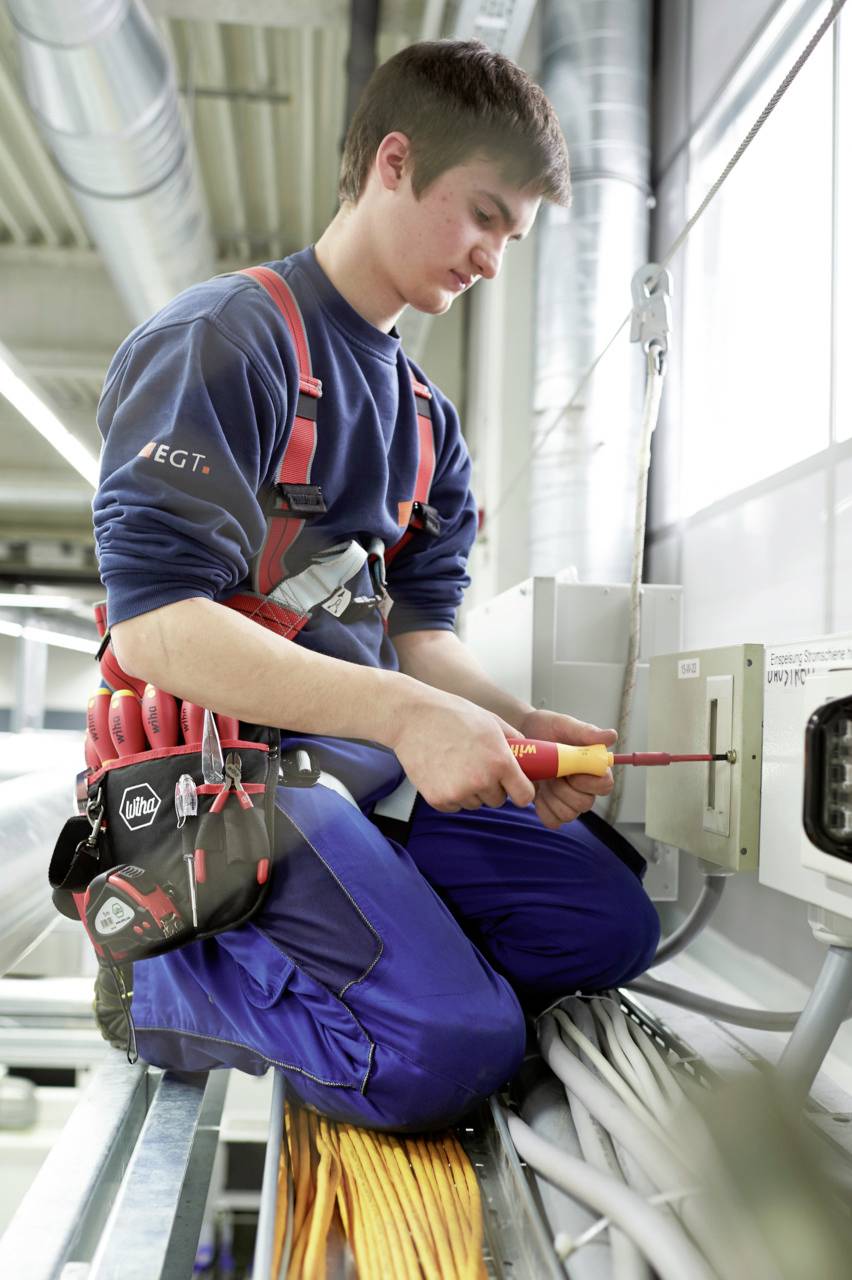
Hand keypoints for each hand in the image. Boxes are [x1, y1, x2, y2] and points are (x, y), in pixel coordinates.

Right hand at [388, 687, 535, 812]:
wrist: (413, 717)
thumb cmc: (452, 715)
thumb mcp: (492, 721)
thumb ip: (515, 741)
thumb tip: (530, 756)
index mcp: (500, 762)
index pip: (524, 796)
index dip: (521, 791)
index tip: (515, 786)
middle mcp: (481, 781)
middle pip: (498, 800)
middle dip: (493, 787)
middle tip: (478, 765)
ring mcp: (458, 792)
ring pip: (475, 803)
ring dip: (471, 790)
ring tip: (457, 764)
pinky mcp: (438, 799)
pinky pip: (454, 806)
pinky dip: (451, 794)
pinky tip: (443, 771)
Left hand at [518, 707, 616, 828]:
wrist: (519, 735)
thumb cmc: (545, 728)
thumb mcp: (564, 725)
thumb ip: (587, 732)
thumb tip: (612, 737)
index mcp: (592, 767)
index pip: (605, 785)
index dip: (591, 782)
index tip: (573, 771)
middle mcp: (583, 787)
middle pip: (585, 804)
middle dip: (565, 790)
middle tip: (551, 772)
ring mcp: (566, 800)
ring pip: (568, 814)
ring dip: (553, 798)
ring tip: (543, 779)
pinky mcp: (549, 808)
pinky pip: (552, 821)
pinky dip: (543, 809)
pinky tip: (537, 792)